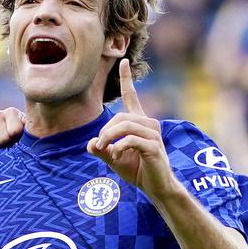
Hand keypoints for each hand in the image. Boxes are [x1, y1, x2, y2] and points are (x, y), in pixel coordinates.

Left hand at [88, 59, 180, 200]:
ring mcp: (153, 135)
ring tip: (104, 150)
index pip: (131, 96)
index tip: (123, 61)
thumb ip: (102, 150)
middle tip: (99, 146)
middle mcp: (149, 124)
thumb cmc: (138, 171)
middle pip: (120, 116)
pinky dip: (119, 147)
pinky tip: (117, 156)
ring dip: (109, 138)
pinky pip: (131, 140)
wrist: (158, 187)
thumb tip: (90, 144)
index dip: (126, 79)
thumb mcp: (115, 159)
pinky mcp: (154, 147)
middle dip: (105, 131)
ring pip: (125, 126)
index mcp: (140, 123)